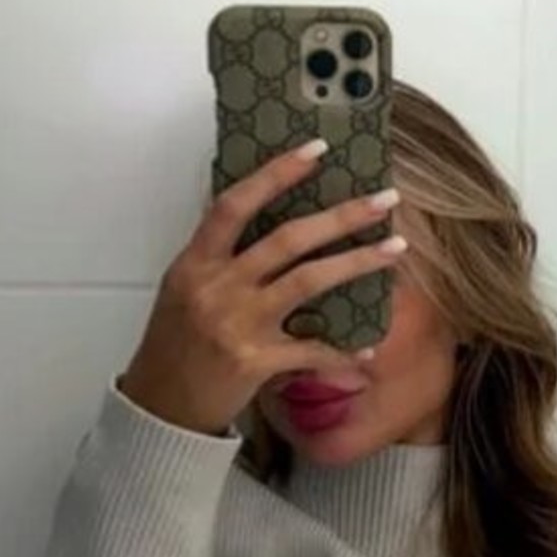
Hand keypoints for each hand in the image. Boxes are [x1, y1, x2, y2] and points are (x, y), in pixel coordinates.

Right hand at [118, 140, 405, 435]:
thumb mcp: (184, 287)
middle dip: (342, 216)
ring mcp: (237, 324)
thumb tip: (264, 214)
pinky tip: (367, 347)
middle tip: (385, 199)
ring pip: (309, 281)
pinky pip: (311, 348)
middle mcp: (216, 288)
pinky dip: (341, 349)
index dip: (275, 174)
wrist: (160, 406)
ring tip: (395, 248)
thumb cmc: (174, 344)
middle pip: (288, 239)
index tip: (316, 150)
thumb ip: (219, 255)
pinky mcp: (255, 361)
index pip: (234, 204)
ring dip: (358, 262)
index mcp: (196, 263)